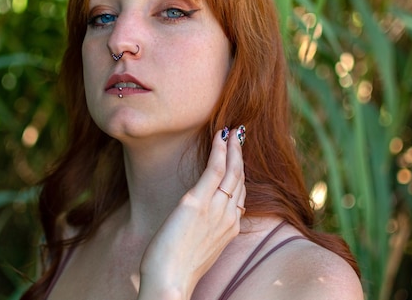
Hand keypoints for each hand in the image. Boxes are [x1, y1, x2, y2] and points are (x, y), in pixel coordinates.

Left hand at [138, 126, 246, 299]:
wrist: (170, 281)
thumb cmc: (178, 269)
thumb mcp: (200, 247)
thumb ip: (206, 230)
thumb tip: (201, 218)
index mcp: (230, 227)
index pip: (240, 193)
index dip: (239, 173)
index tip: (237, 159)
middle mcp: (229, 216)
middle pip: (240, 179)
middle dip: (239, 155)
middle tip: (239, 136)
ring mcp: (216, 208)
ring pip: (231, 170)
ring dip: (232, 148)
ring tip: (232, 131)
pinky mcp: (198, 202)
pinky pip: (214, 169)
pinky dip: (219, 151)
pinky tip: (220, 137)